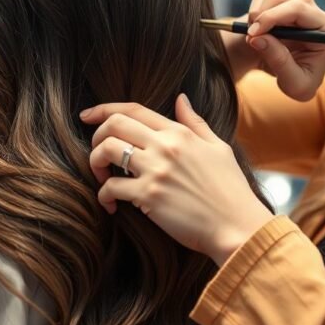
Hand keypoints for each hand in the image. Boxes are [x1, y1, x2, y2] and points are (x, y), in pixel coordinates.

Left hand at [81, 95, 274, 265]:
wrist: (238, 226)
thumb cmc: (230, 190)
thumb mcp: (218, 148)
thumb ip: (195, 122)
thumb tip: (181, 99)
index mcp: (179, 133)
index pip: (133, 109)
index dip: (103, 109)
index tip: (87, 115)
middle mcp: (165, 146)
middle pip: (114, 124)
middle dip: (96, 136)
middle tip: (98, 155)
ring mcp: (156, 170)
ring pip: (106, 150)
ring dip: (95, 163)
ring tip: (103, 179)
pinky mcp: (149, 196)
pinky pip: (111, 187)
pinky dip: (104, 195)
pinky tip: (111, 204)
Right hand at [235, 0, 324, 100]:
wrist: (284, 73)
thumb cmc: (297, 82)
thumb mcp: (294, 84)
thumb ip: (280, 62)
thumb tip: (259, 39)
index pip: (299, 9)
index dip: (273, 18)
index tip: (254, 35)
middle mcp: (315, 11)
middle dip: (263, 16)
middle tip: (249, 36)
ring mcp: (299, 1)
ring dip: (257, 14)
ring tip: (254, 38)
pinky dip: (254, 11)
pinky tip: (256, 30)